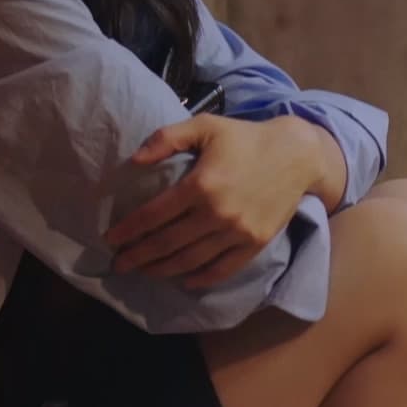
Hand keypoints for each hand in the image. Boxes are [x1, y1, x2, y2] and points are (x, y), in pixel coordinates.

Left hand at [105, 114, 339, 289]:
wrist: (297, 155)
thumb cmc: (244, 138)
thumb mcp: (204, 125)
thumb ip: (166, 139)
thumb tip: (134, 160)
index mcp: (200, 185)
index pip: (154, 216)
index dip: (129, 230)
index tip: (109, 239)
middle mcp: (217, 213)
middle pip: (168, 243)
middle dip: (138, 256)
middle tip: (118, 265)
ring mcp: (238, 232)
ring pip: (192, 260)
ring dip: (163, 270)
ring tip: (143, 272)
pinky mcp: (256, 244)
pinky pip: (224, 268)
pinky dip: (202, 278)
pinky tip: (184, 281)